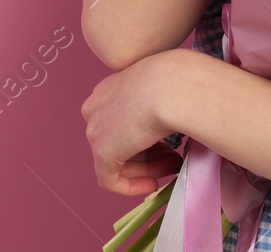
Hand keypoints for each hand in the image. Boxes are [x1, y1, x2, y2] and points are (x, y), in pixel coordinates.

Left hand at [81, 51, 186, 195]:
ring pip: (118, 161)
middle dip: (149, 155)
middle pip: (120, 142)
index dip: (146, 138)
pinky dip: (131, 186)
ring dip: (148, 169)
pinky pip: (110, 180)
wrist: (170, 87)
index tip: (168, 147)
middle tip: (175, 160)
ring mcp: (96, 130)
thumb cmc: (173, 84)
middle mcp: (95, 108)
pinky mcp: (102, 151)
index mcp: (108, 90)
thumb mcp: (160, 93)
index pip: (122, 123)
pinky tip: (153, 184)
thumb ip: (154, 108)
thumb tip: (163, 126)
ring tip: (173, 167)